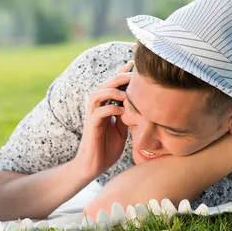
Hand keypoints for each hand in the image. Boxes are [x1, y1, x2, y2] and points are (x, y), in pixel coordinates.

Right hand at [74, 61, 132, 177]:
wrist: (93, 166)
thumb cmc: (107, 149)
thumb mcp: (122, 130)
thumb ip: (127, 116)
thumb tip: (140, 106)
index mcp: (105, 108)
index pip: (112, 86)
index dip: (120, 73)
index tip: (132, 63)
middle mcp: (97, 109)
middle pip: (103, 85)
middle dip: (117, 78)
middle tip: (132, 75)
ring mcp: (92, 117)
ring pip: (97, 95)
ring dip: (110, 91)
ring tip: (125, 93)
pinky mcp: (91, 127)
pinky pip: (98, 113)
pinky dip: (110, 109)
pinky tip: (120, 110)